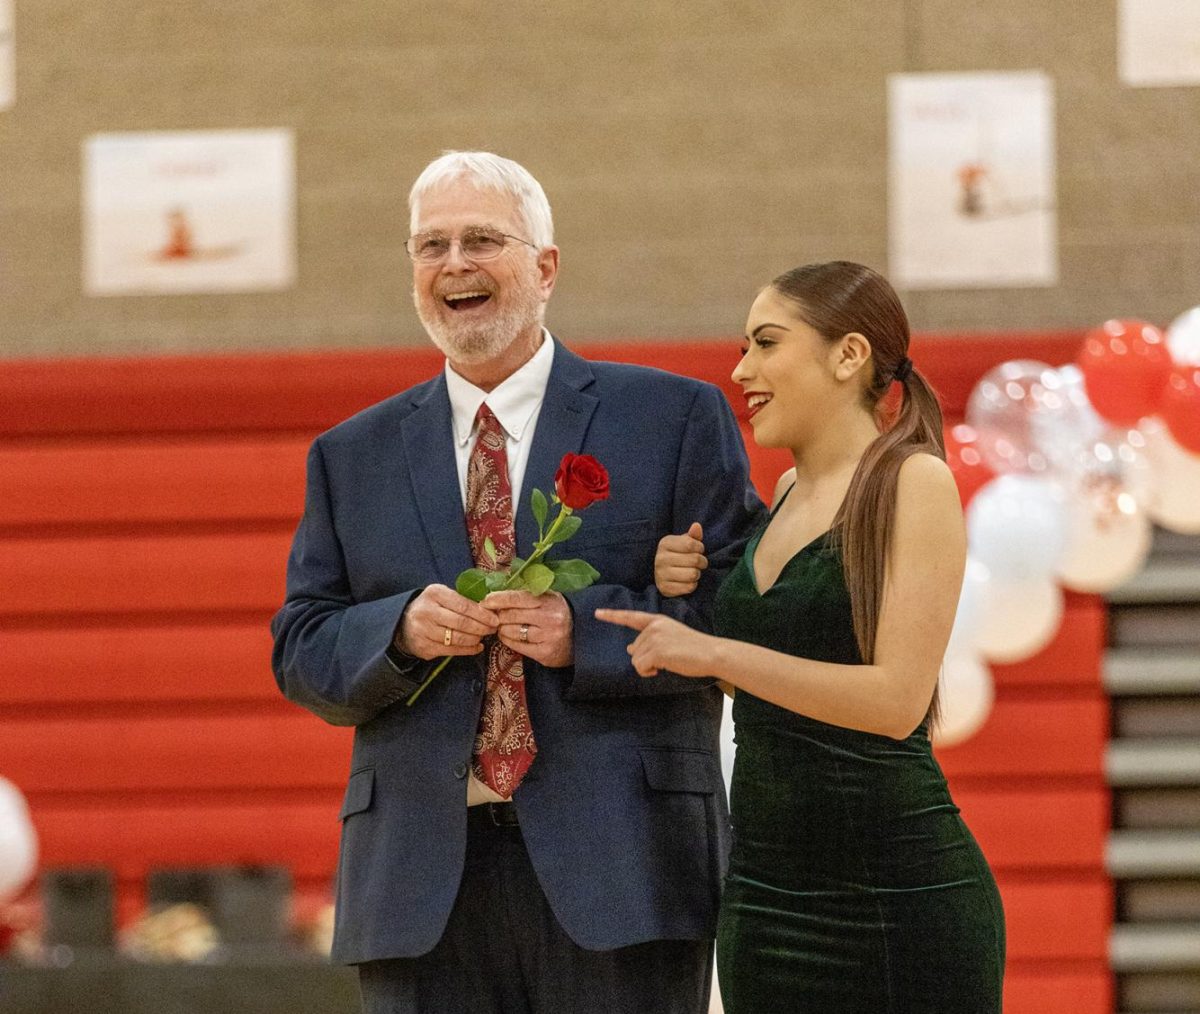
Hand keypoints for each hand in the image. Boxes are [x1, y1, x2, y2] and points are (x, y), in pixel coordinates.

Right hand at [399, 584, 497, 659]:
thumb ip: (462, 600)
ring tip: (484, 637)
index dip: (482, 614)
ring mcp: (424, 631)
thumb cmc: (431, 607)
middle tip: (493, 629)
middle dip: (481, 627)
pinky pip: (452, 651)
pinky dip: (468, 650)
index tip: (495, 619)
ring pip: (457, 638)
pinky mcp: (424, 647)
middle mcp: (427, 611)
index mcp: (434, 593)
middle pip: (461, 623)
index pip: (463, 605)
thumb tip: (490, 609)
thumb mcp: (442, 596)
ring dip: (475, 639)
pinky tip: (477, 647)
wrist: (404, 623)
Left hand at [483, 589, 573, 667]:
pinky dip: (508, 641)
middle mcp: (550, 618)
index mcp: (549, 600)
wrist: (579, 638)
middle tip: (494, 616)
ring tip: (504, 626)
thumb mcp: (547, 598)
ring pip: (511, 631)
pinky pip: (516, 646)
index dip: (498, 599)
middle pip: (510, 615)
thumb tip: (496, 592)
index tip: (485, 601)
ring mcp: (548, 636)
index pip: (517, 597)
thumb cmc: (556, 614)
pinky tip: (509, 637)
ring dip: (502, 629)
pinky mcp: (545, 653)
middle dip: (498, 615)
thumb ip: (525, 594)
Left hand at [594, 608, 715, 677]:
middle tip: (667, 658)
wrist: (711, 653)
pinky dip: (648, 672)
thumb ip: (650, 641)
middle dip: (645, 658)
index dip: (613, 616)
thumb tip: (629, 649)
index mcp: (658, 620)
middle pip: (634, 648)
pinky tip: (663, 668)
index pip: (631, 617)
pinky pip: (640, 667)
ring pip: (635, 659)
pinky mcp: (657, 651)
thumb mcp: (670, 639)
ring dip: (647, 666)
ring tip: (668, 662)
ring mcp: (654, 638)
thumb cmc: (694, 649)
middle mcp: (654, 626)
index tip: (597, 613)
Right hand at [654, 522, 706, 597]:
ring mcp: (661, 574)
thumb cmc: (678, 554)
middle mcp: (660, 558)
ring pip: (693, 574)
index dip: (700, 548)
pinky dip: (692, 585)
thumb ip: (693, 535)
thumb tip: (697, 526)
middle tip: (698, 563)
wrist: (663, 574)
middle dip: (702, 562)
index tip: (698, 550)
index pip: (691, 544)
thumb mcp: (685, 542)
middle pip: (695, 560)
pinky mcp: (664, 588)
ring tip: (693, 571)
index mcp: (665, 543)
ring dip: (697, 574)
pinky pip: (689, 587)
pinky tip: (687, 581)